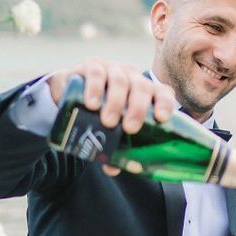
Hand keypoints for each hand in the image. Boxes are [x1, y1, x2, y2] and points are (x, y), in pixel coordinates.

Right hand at [47, 62, 176, 175]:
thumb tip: (113, 169)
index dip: (165, 103)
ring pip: (121, 80)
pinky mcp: (92, 66)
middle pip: (142, 87)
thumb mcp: (109, 130)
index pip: (162, 92)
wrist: (70, 93)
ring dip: (116, 101)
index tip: (161, 118)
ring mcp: (113, 69)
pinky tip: (92, 103)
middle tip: (130, 129)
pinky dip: (95, 88)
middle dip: (137, 108)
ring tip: (108, 122)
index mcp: (144, 91)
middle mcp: (132, 77)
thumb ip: (113, 148)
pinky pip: (97, 73)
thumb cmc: (99, 113)